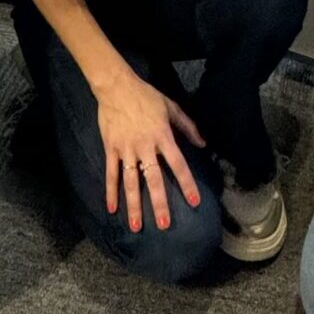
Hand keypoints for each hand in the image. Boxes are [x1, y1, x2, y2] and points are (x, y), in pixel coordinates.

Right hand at [96, 69, 204, 233]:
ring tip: (136, 227)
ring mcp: (126, 149)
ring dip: (133, 205)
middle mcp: (144, 146)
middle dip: (158, 203)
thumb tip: (203, 144)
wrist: (116, 86)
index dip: (186, 183)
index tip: (194, 202)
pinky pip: (111, 173)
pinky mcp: (111, 149)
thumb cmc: (146, 96)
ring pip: (129, 182)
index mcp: (162, 136)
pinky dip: (110, 192)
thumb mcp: (171, 107)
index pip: (177, 164)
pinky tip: (112, 209)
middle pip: (153, 179)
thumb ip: (187, 126)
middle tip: (164, 224)